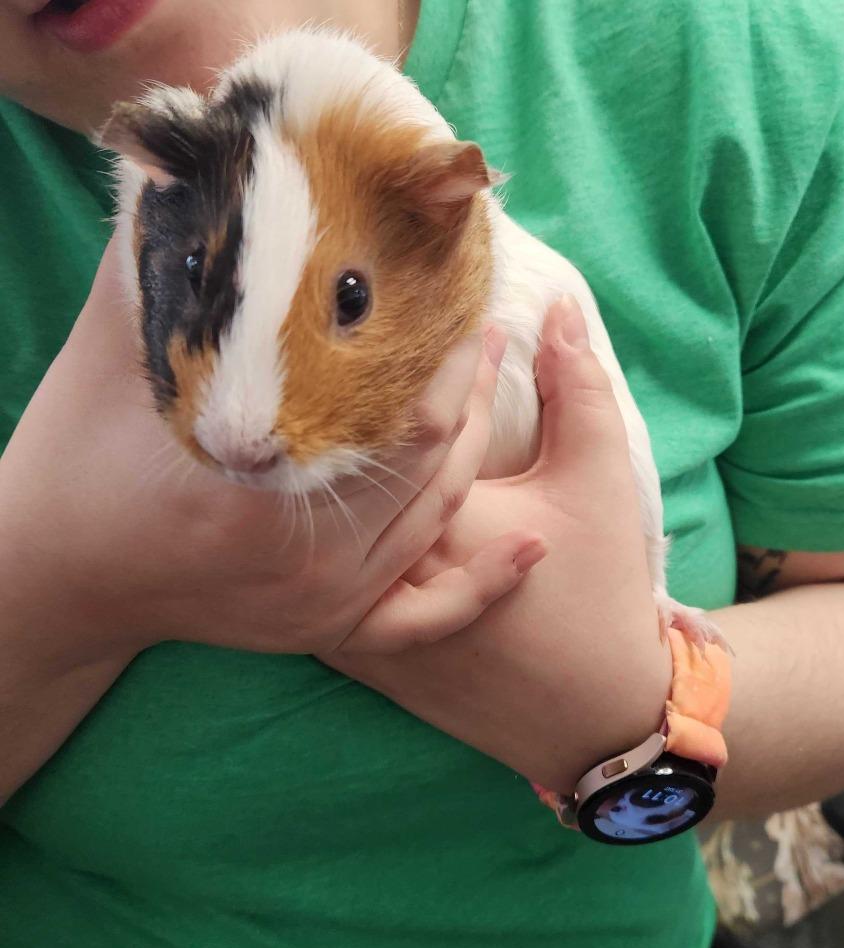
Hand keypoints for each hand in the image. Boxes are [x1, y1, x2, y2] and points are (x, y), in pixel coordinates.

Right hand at [0, 237, 543, 670]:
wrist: (63, 577)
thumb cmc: (75, 468)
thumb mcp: (109, 361)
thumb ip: (154, 273)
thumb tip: (187, 174)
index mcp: (259, 494)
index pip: (398, 414)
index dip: (444, 353)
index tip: (463, 293)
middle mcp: (307, 560)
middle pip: (431, 460)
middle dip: (466, 384)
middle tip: (486, 322)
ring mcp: (324, 603)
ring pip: (437, 518)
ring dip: (473, 446)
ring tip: (488, 378)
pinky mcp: (330, 627)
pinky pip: (428, 612)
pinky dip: (483, 581)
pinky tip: (530, 547)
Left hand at [326, 297, 673, 792]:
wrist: (591, 710)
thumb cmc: (602, 595)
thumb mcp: (596, 480)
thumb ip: (581, 391)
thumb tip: (560, 314)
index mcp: (436, 514)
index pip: (410, 416)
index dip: (429, 363)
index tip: (444, 324)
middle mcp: (378, 561)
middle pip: (347, 460)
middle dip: (361, 399)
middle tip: (374, 345)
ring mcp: (355, 609)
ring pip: (311, 515)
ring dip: (317, 457)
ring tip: (331, 402)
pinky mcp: (353, 644)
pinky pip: (304, 572)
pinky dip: (303, 533)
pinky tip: (298, 488)